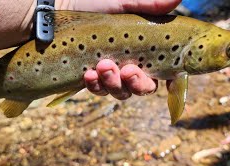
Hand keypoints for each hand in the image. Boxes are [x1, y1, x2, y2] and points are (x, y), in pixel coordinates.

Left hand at [57, 0, 180, 99]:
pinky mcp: (91, 79)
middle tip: (127, 71)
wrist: (58, 10)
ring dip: (114, 83)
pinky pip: (98, 90)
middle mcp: (129, 64)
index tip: (170, 80)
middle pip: (144, 87)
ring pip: (121, 92)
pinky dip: (95, 85)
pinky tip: (88, 74)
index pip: (163, 71)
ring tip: (102, 65)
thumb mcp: (121, 2)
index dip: (171, 80)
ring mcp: (110, 74)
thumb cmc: (91, 5)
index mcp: (142, 49)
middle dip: (138, 83)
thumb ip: (148, 4)